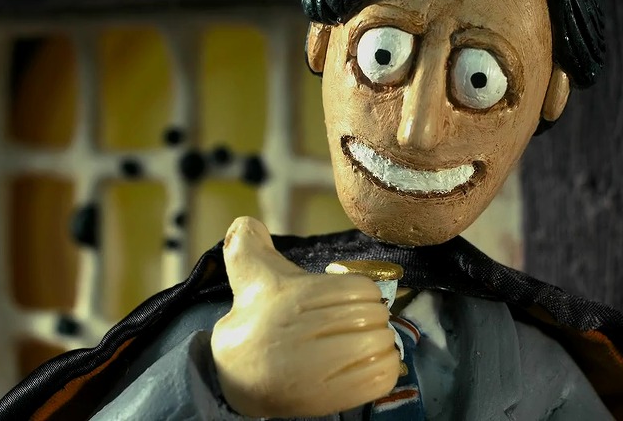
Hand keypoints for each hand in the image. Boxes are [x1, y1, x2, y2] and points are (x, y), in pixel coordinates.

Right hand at [211, 217, 398, 417]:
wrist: (238, 375)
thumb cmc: (257, 318)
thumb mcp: (250, 276)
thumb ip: (248, 246)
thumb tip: (244, 222)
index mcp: (291, 299)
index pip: (360, 290)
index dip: (366, 293)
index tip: (357, 300)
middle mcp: (299, 335)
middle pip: (372, 317)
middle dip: (375, 319)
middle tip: (365, 323)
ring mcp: (312, 371)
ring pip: (378, 347)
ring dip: (382, 345)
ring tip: (369, 344)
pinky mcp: (326, 399)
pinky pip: (378, 379)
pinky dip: (385, 369)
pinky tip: (372, 364)